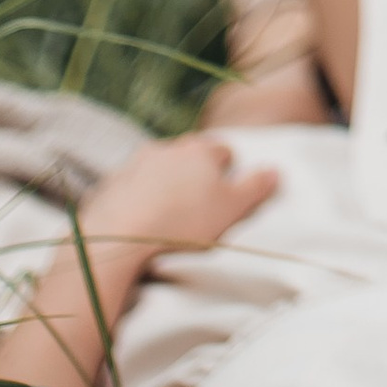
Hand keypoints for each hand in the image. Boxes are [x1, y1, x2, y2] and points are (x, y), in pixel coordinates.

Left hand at [75, 133, 277, 273]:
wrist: (119, 238)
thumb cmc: (182, 224)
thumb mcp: (232, 209)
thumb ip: (256, 187)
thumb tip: (274, 170)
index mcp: (200, 150)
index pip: (224, 151)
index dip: (228, 173)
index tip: (226, 196)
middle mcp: (167, 148)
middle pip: (190, 157)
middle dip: (196, 175)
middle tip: (200, 207)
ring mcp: (136, 164)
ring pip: (160, 169)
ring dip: (166, 185)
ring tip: (169, 217)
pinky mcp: (112, 183)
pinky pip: (133, 186)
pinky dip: (140, 197)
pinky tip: (143, 222)